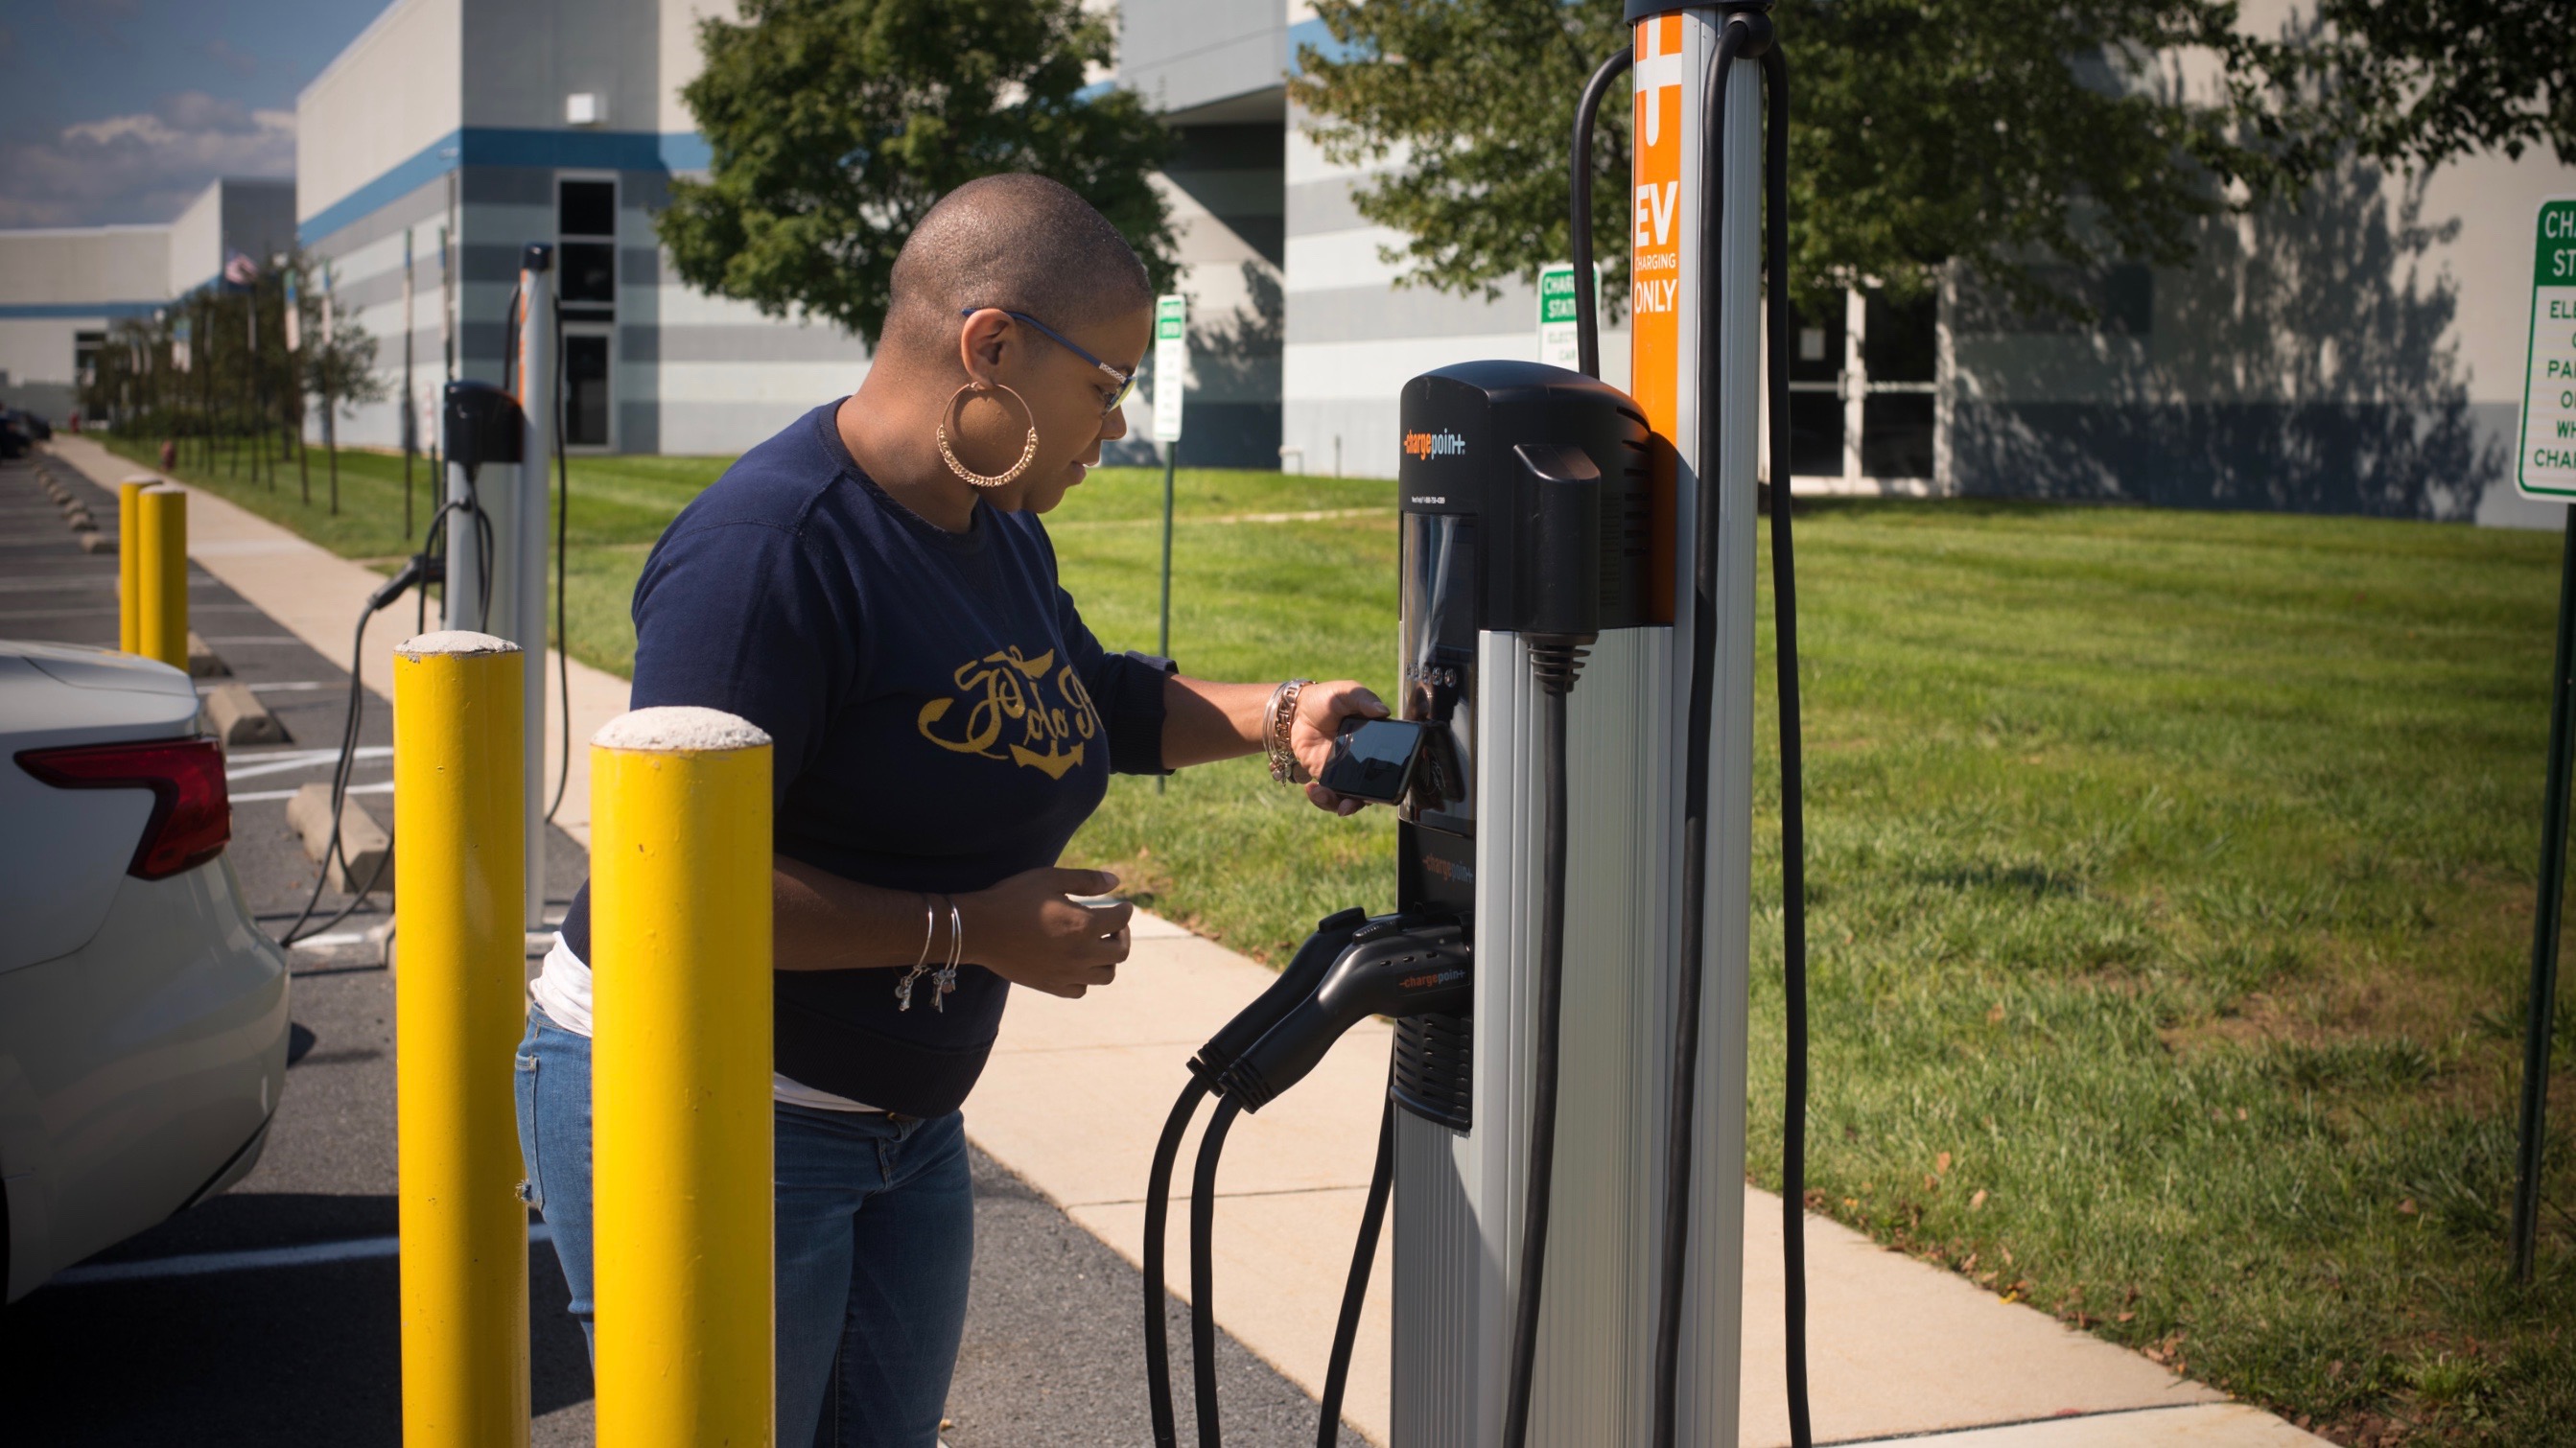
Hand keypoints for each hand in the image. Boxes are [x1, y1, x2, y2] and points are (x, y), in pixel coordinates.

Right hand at [955, 868, 1133, 998]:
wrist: (979, 929)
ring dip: (1108, 960)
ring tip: (1097, 946)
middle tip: (1113, 926)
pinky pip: (1080, 990)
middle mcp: (1081, 954)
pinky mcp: (1050, 986)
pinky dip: (1085, 978)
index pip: (1121, 920)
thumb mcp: (1050, 879)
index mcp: (1084, 925)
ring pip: (1105, 975)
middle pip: (1121, 952)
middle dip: (1122, 936)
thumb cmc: (1014, 898)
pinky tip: (1077, 964)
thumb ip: (1086, 880)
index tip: (1123, 906)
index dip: (1125, 910)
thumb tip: (1116, 882)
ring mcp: (1066, 974)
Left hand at [1290, 680, 1390, 816]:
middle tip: (1347, 806)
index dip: (1392, 780)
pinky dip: (1321, 799)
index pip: (1391, 763)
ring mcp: (1345, 769)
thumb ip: (1364, 699)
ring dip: (1340, 805)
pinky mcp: (1327, 775)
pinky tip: (1310, 788)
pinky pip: (1330, 795)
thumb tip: (1383, 710)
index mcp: (1375, 739)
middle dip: (1360, 802)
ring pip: (1351, 797)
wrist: (1296, 711)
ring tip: (1322, 795)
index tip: (1383, 789)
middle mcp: (1364, 759)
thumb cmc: (1325, 699)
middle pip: (1372, 789)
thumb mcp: (1347, 692)